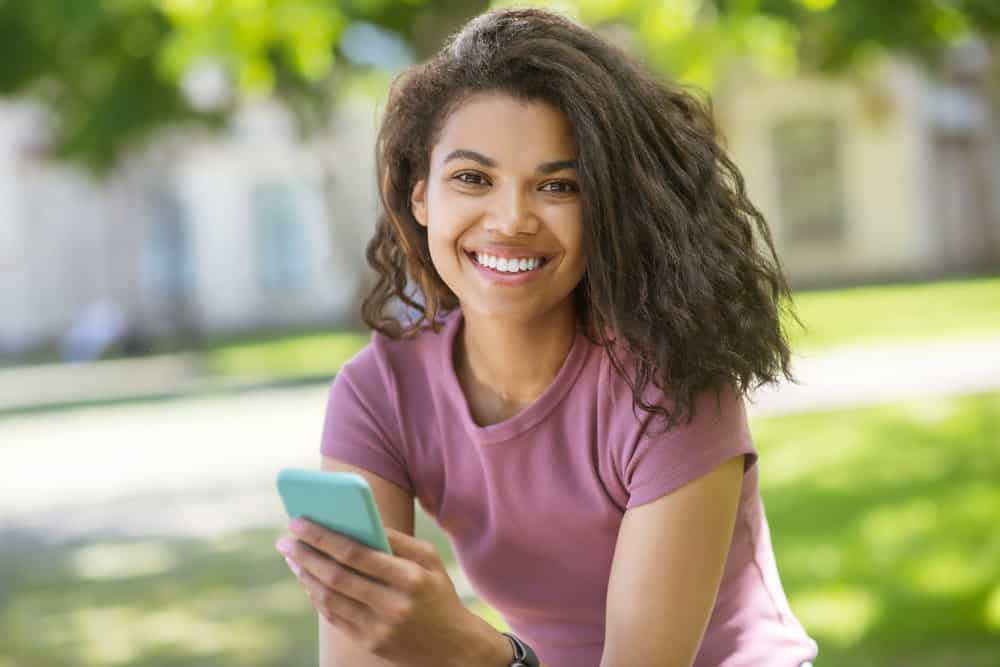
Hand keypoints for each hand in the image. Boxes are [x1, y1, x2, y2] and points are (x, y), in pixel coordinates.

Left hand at [276, 518, 505, 666]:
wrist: (453, 645)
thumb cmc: (437, 592)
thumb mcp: (429, 558)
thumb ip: (396, 539)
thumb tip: (360, 520)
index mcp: (408, 577)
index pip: (356, 553)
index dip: (323, 537)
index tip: (298, 522)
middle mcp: (392, 604)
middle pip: (336, 576)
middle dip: (305, 555)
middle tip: (285, 540)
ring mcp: (379, 627)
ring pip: (329, 599)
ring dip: (305, 576)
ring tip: (292, 557)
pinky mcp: (370, 643)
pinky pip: (334, 617)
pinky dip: (317, 596)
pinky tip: (308, 579)